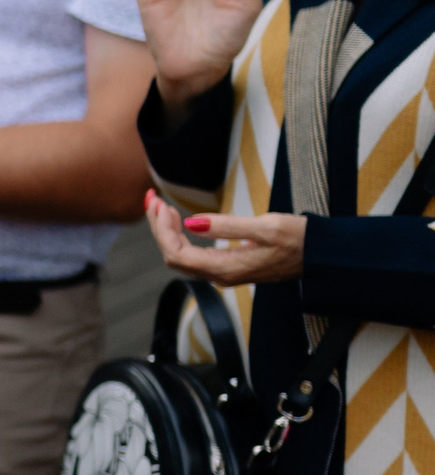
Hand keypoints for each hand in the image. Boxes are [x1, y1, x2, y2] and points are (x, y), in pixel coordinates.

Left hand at [145, 191, 306, 285]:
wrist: (323, 256)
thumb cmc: (300, 239)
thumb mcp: (266, 226)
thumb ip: (227, 226)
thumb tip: (191, 223)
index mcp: (226, 269)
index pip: (176, 253)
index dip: (160, 229)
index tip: (158, 203)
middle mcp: (221, 276)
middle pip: (173, 255)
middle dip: (158, 226)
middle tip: (152, 198)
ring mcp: (224, 273)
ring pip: (182, 255)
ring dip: (167, 230)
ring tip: (161, 204)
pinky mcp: (229, 266)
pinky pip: (194, 254)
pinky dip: (180, 234)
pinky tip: (179, 219)